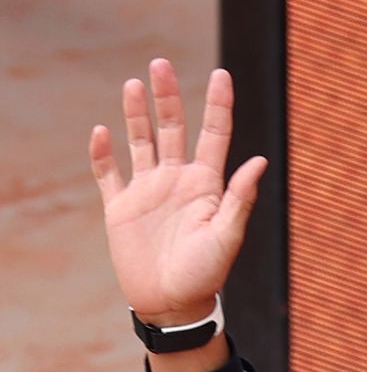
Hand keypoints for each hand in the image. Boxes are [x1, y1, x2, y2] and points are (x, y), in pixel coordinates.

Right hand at [89, 59, 266, 324]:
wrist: (171, 307)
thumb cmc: (205, 276)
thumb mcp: (226, 237)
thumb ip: (239, 199)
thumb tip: (260, 161)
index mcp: (205, 185)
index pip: (214, 134)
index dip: (218, 104)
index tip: (221, 74)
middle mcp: (176, 180)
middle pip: (172, 127)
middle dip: (167, 96)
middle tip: (160, 64)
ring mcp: (148, 191)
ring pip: (140, 141)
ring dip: (136, 113)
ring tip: (133, 84)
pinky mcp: (121, 207)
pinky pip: (108, 173)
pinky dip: (102, 153)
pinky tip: (101, 132)